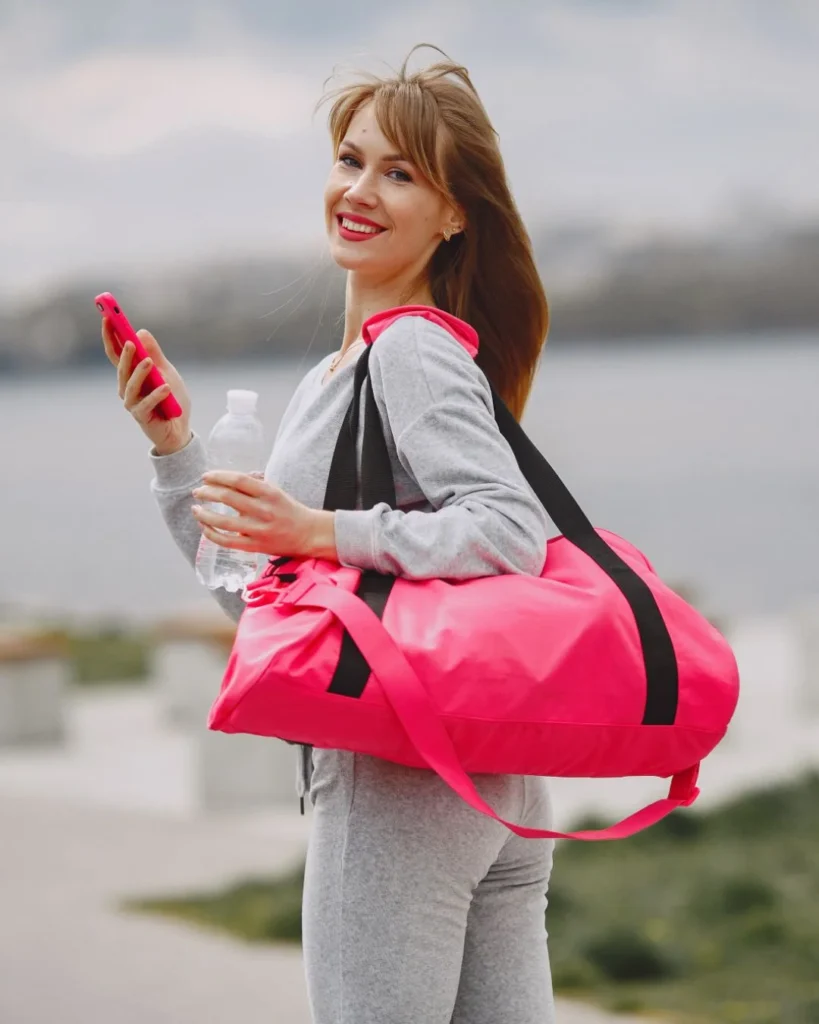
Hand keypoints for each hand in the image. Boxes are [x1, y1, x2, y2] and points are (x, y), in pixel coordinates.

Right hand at [101, 318, 192, 454]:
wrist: (179, 429)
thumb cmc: (171, 400)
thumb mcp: (167, 372)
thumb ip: (155, 354)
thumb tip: (141, 331)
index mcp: (131, 375)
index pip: (116, 353)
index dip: (110, 336)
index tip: (108, 317)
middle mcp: (127, 388)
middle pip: (121, 368)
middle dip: (123, 353)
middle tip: (129, 341)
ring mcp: (132, 403)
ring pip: (131, 385)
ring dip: (139, 372)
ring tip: (149, 361)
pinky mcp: (142, 416)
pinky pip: (147, 403)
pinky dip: (156, 395)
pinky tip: (166, 387)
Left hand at [191, 471, 336, 560]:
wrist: (308, 533)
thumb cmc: (288, 510)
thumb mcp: (274, 491)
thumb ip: (252, 486)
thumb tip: (224, 481)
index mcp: (268, 492)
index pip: (237, 480)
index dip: (217, 476)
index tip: (205, 476)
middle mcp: (263, 509)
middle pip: (226, 497)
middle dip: (206, 492)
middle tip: (197, 492)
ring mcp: (258, 529)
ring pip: (222, 521)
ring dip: (204, 514)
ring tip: (196, 509)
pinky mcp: (254, 545)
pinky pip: (227, 541)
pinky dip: (211, 534)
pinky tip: (204, 527)